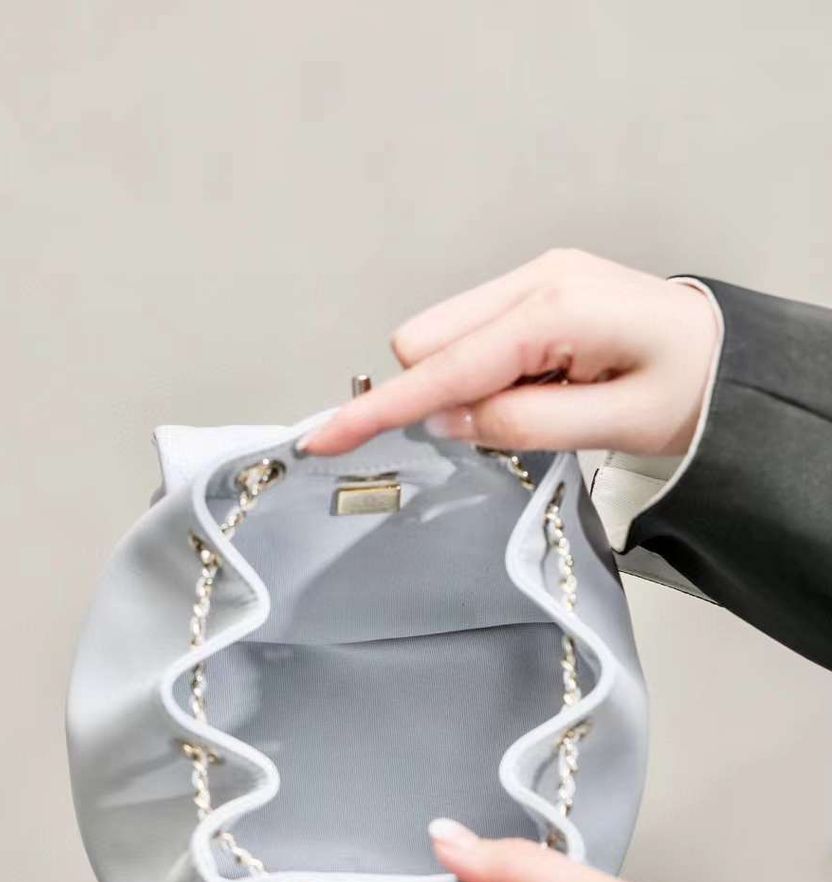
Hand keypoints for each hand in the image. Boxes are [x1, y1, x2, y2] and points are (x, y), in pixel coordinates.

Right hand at [298, 249, 719, 460]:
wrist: (722, 356)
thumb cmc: (683, 389)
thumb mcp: (614, 426)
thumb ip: (524, 424)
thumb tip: (447, 420)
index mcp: (556, 309)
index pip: (446, 366)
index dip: (384, 408)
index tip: (324, 438)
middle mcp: (533, 279)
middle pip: (427, 342)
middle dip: (442, 393)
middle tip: (519, 418)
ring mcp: (529, 278)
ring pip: (441, 337)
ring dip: (466, 384)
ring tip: (543, 398)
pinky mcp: (528, 289)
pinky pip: (468, 334)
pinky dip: (484, 370)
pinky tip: (540, 380)